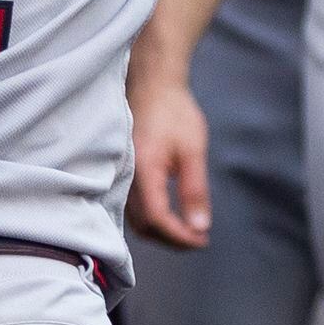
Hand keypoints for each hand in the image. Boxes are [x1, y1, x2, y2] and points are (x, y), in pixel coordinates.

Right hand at [126, 47, 215, 247]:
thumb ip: (194, 191)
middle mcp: (127, 177)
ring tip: (188, 230)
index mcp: (144, 171)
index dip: (179, 236)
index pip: (157, 219)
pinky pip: (133, 207)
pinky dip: (152, 219)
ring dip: (161, 231)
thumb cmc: (174, 112)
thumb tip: (199, 227)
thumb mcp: (192, 151)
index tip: (201, 240)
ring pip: (136, 220)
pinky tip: (170, 214)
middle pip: (144, 226)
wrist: (151, 85)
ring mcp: (122, 176)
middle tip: (198, 239)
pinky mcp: (123, 173)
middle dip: (172, 239)